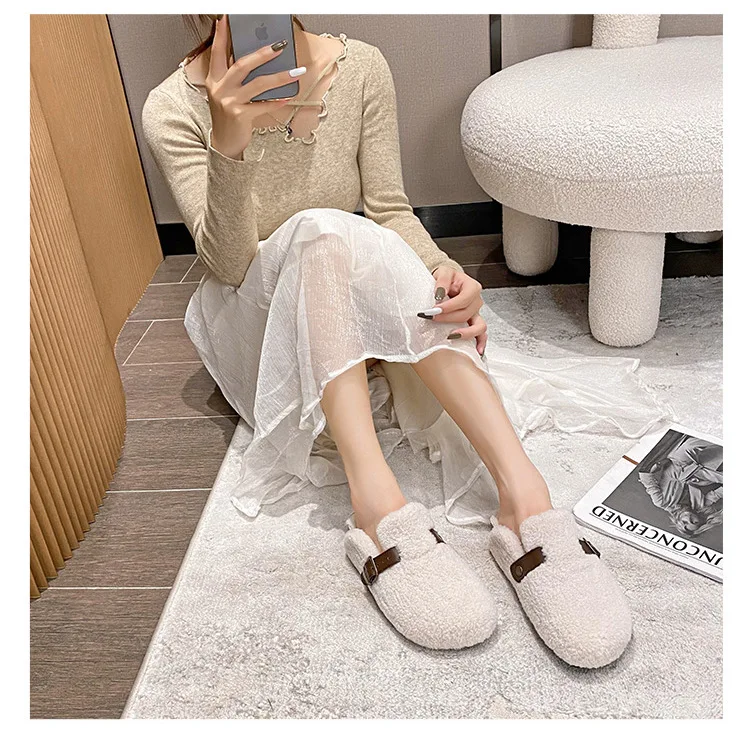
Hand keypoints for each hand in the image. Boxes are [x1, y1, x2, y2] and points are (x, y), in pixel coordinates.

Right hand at [206, 15, 306, 159]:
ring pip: (258, 84)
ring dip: (280, 77)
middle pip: (242, 64)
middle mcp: (220, 88)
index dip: (220, 35)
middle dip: (262, 53)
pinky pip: (263, 105)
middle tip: (280, 45)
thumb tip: (255, 59)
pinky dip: (277, 101)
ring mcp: (230, 102)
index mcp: (214, 79)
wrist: (224, 143)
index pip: (217, 52)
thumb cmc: (228, 116)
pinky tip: (288, 97)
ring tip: (297, 71)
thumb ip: (233, 77)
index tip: (226, 19)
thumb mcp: (224, 93)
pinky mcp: (240, 115)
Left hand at [420, 266, 487, 356]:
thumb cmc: (445, 278)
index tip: (435, 310)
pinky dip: (480, 342)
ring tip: (451, 336)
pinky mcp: (473, 322)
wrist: (446, 282)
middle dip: (449, 319)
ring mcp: (476, 313)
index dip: (449, 306)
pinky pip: (481, 334)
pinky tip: (477, 351)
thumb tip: (439, 294)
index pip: (463, 300)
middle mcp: (476, 301)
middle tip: (432, 319)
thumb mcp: (443, 272)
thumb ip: (442, 281)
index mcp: (472, 287)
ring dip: (465, 333)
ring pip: (478, 326)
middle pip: (466, 314)